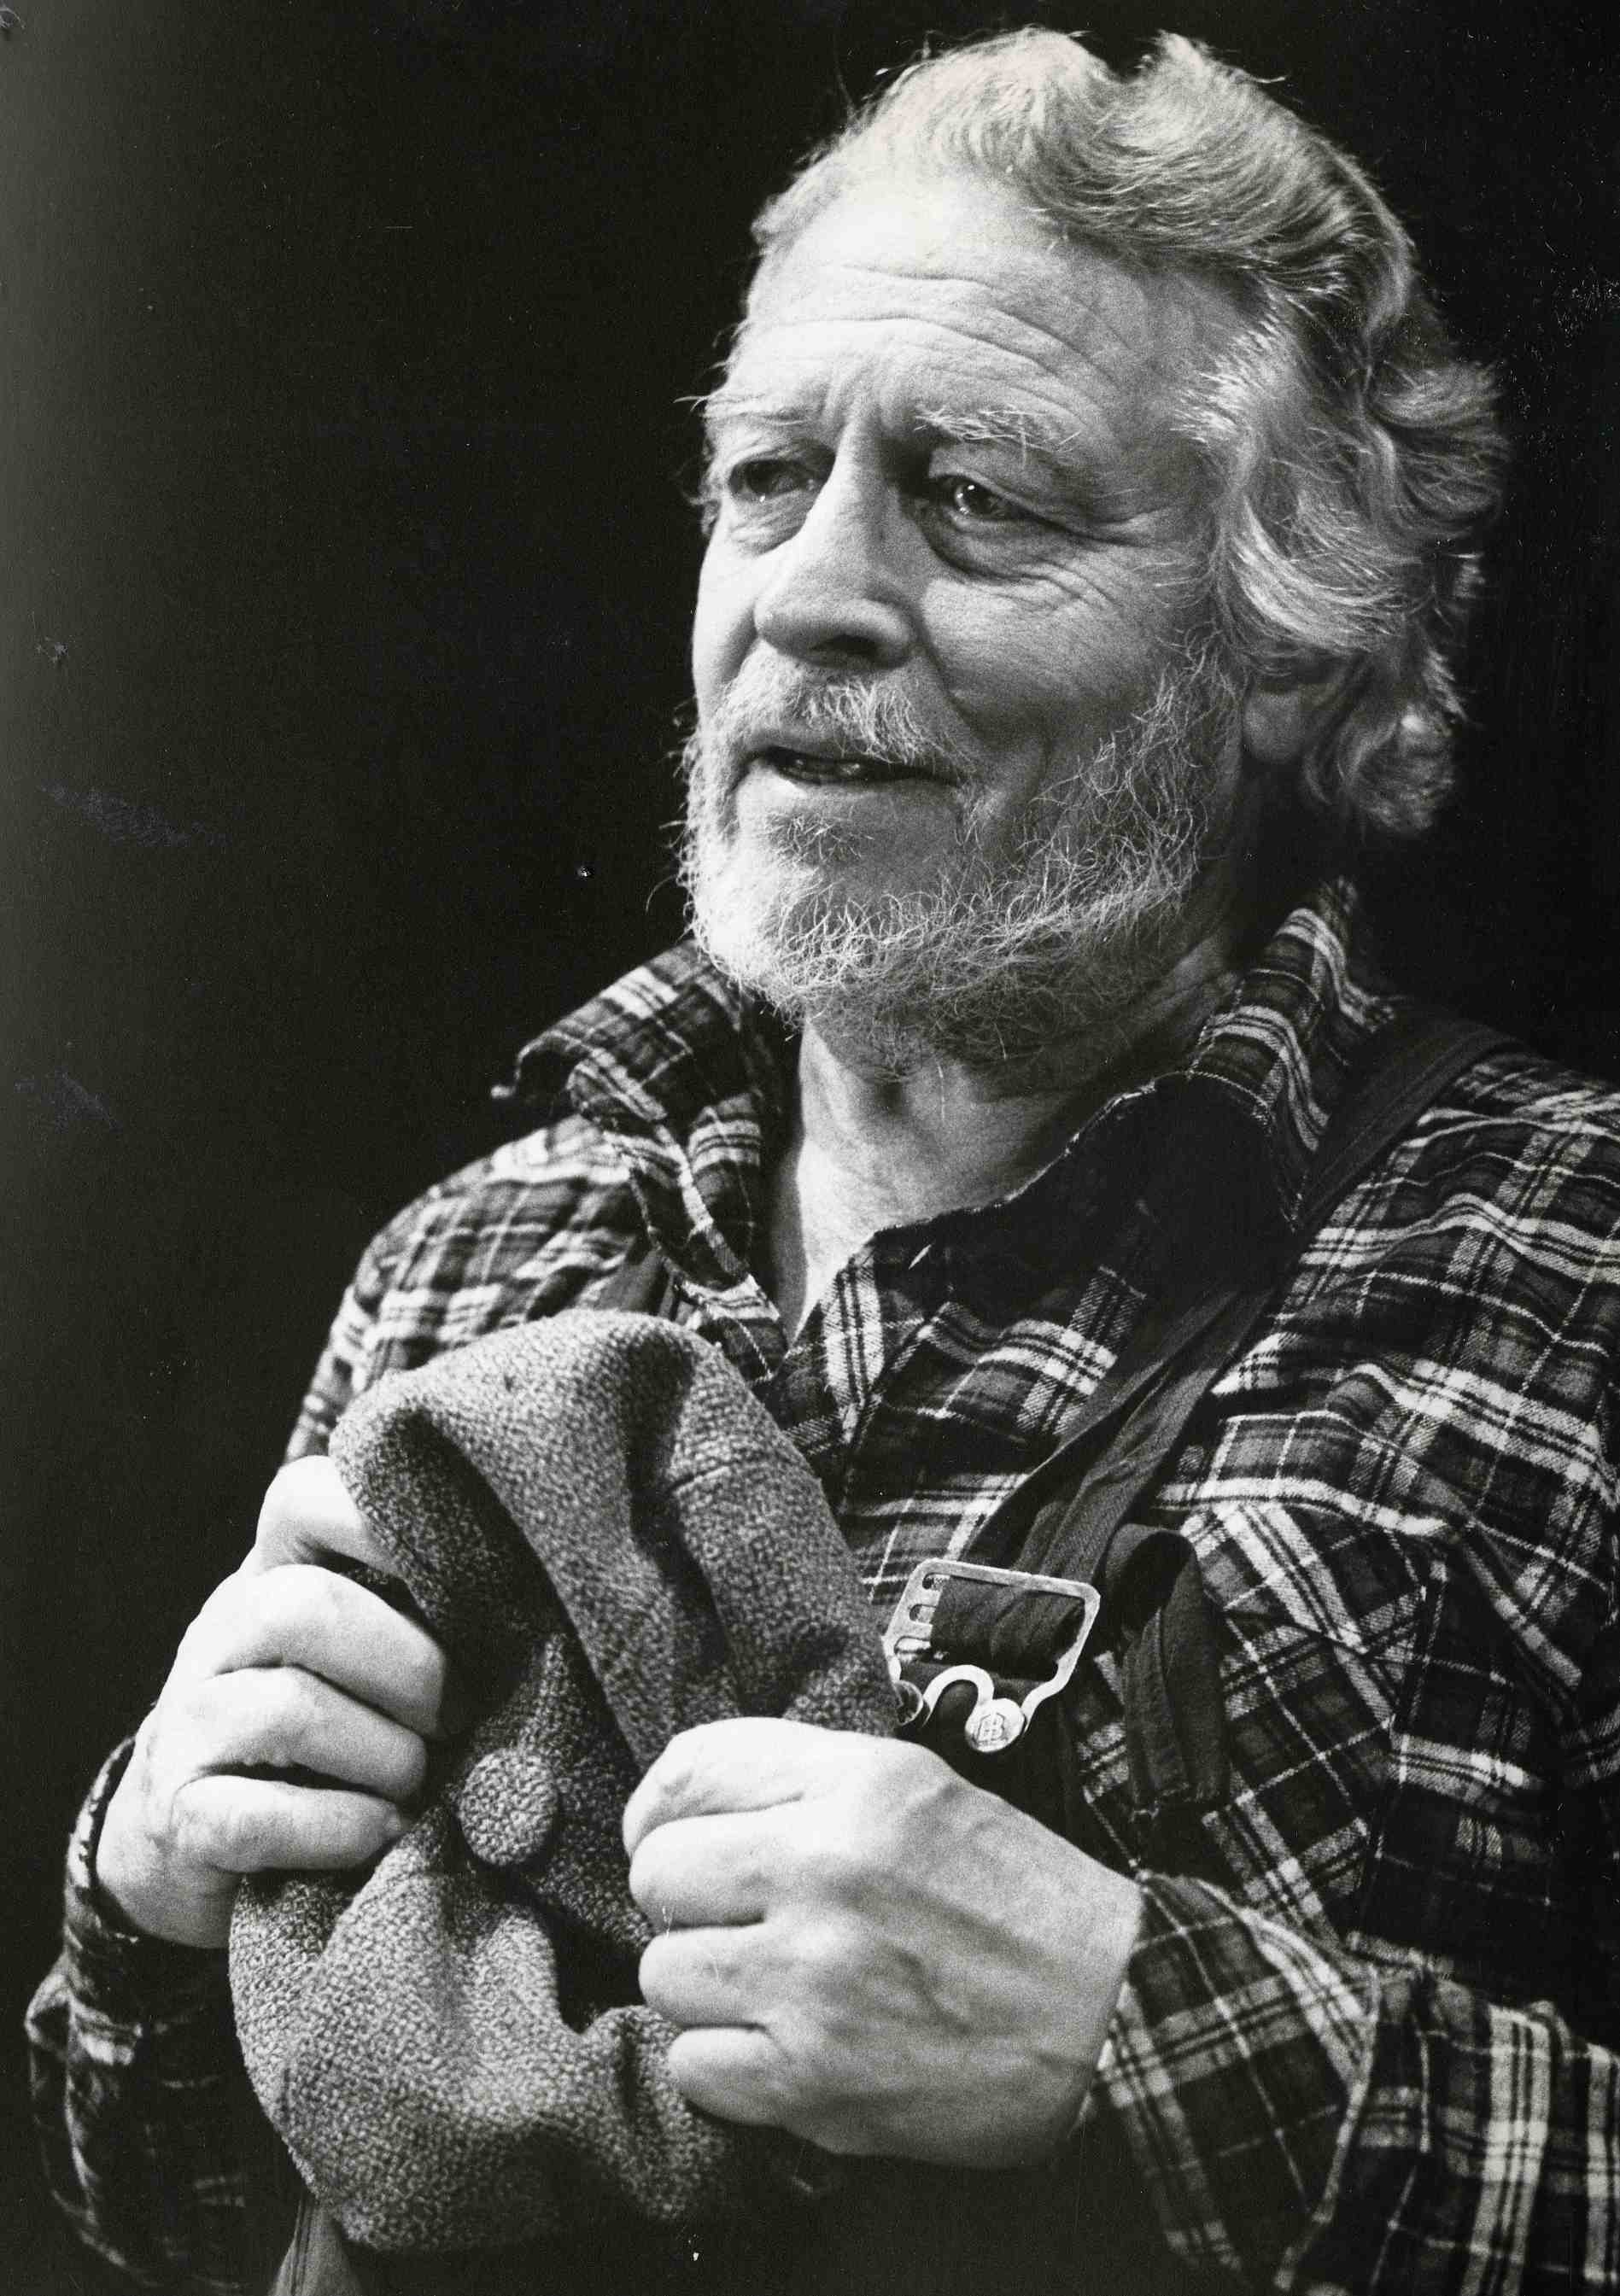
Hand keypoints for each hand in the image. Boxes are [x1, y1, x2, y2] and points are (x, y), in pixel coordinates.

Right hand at [96, 1456, 453, 1948]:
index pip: (300, 1498)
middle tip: (461, 1713)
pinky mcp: (183, 1819)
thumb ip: (417, 1611)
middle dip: (409, 1667)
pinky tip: (384, 1831)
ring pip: (289, 1711)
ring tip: (420, 1779)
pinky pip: (257, 1818)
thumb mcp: (362, 1654)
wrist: (195, 1842)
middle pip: (303, 1608)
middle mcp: (220, 1635)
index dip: (383, 1524)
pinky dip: (341, 1828)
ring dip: (385, 1755)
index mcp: (271, 1575)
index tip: (465, 1581)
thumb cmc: (328, 1730)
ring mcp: (189, 1725)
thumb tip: (534, 1605)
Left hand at [624, 1717, 1140, 2166]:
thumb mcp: (922, 1790)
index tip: (667, 1836)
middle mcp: (825, 1868)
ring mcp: (813, 1977)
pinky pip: (693, 2064)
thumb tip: (687, 1799)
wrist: (1111, 2016)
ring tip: (772, 1988)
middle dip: (688, 1903)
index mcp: (857, 1786)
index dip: (661, 1809)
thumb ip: (809, 1780)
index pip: (690, 1770)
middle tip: (741, 1922)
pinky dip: (727, 2066)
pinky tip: (783, 2047)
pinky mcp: (813, 2077)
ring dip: (707, 1989)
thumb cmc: (1018, 1902)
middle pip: (659, 1874)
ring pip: (664, 1974)